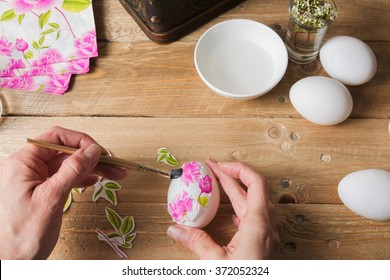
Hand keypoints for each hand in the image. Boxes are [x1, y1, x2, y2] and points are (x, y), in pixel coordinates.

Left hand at [0, 126, 126, 258]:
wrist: (10, 263)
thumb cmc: (21, 235)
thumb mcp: (51, 198)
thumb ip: (72, 171)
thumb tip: (92, 150)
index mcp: (24, 163)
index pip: (56, 138)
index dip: (80, 141)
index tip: (100, 152)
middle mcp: (30, 168)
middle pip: (67, 153)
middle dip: (93, 158)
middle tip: (116, 166)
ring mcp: (37, 180)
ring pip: (70, 165)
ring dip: (94, 169)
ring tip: (115, 174)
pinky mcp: (44, 192)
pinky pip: (67, 178)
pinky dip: (84, 178)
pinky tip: (97, 180)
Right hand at [167, 160, 279, 258]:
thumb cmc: (244, 279)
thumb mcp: (216, 263)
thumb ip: (196, 243)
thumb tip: (176, 229)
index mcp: (258, 225)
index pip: (255, 184)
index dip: (238, 169)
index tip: (218, 165)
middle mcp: (267, 228)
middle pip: (252, 191)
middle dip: (230, 177)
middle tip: (212, 168)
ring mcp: (267, 237)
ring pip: (255, 204)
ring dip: (237, 192)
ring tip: (219, 185)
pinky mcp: (264, 246)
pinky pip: (255, 219)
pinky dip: (242, 209)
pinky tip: (231, 214)